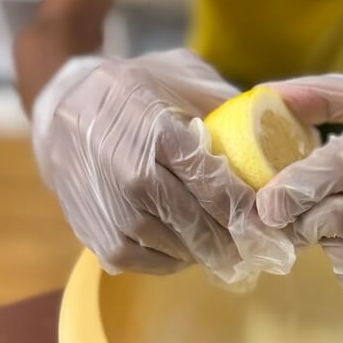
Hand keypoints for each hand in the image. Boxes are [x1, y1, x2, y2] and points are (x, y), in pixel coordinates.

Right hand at [32, 49, 293, 281]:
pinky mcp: (101, 241)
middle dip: (239, 240)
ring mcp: (116, 213)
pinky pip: (154, 265)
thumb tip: (281, 128)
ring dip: (212, 252)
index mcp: (157, 133)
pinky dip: (178, 260)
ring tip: (232, 247)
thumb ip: (227, 104)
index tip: (273, 222)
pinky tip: (191, 247)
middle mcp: (134, 177)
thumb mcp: (180, 78)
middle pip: (203, 224)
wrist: (61, 116)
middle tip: (263, 247)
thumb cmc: (133, 95)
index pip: (217, 185)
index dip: (250, 210)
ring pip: (183, 249)